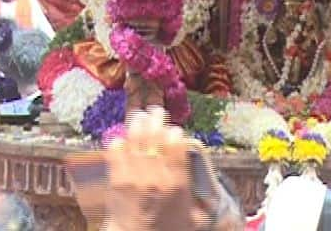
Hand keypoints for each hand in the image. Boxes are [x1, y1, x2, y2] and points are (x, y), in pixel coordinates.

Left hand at [103, 107, 203, 230]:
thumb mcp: (195, 218)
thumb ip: (205, 200)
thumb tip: (214, 185)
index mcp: (177, 184)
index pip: (176, 147)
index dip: (175, 134)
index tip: (175, 130)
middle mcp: (155, 176)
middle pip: (156, 137)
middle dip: (156, 120)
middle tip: (156, 111)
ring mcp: (134, 176)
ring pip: (136, 140)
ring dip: (138, 124)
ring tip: (140, 114)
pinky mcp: (116, 180)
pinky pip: (116, 152)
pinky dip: (120, 142)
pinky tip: (123, 138)